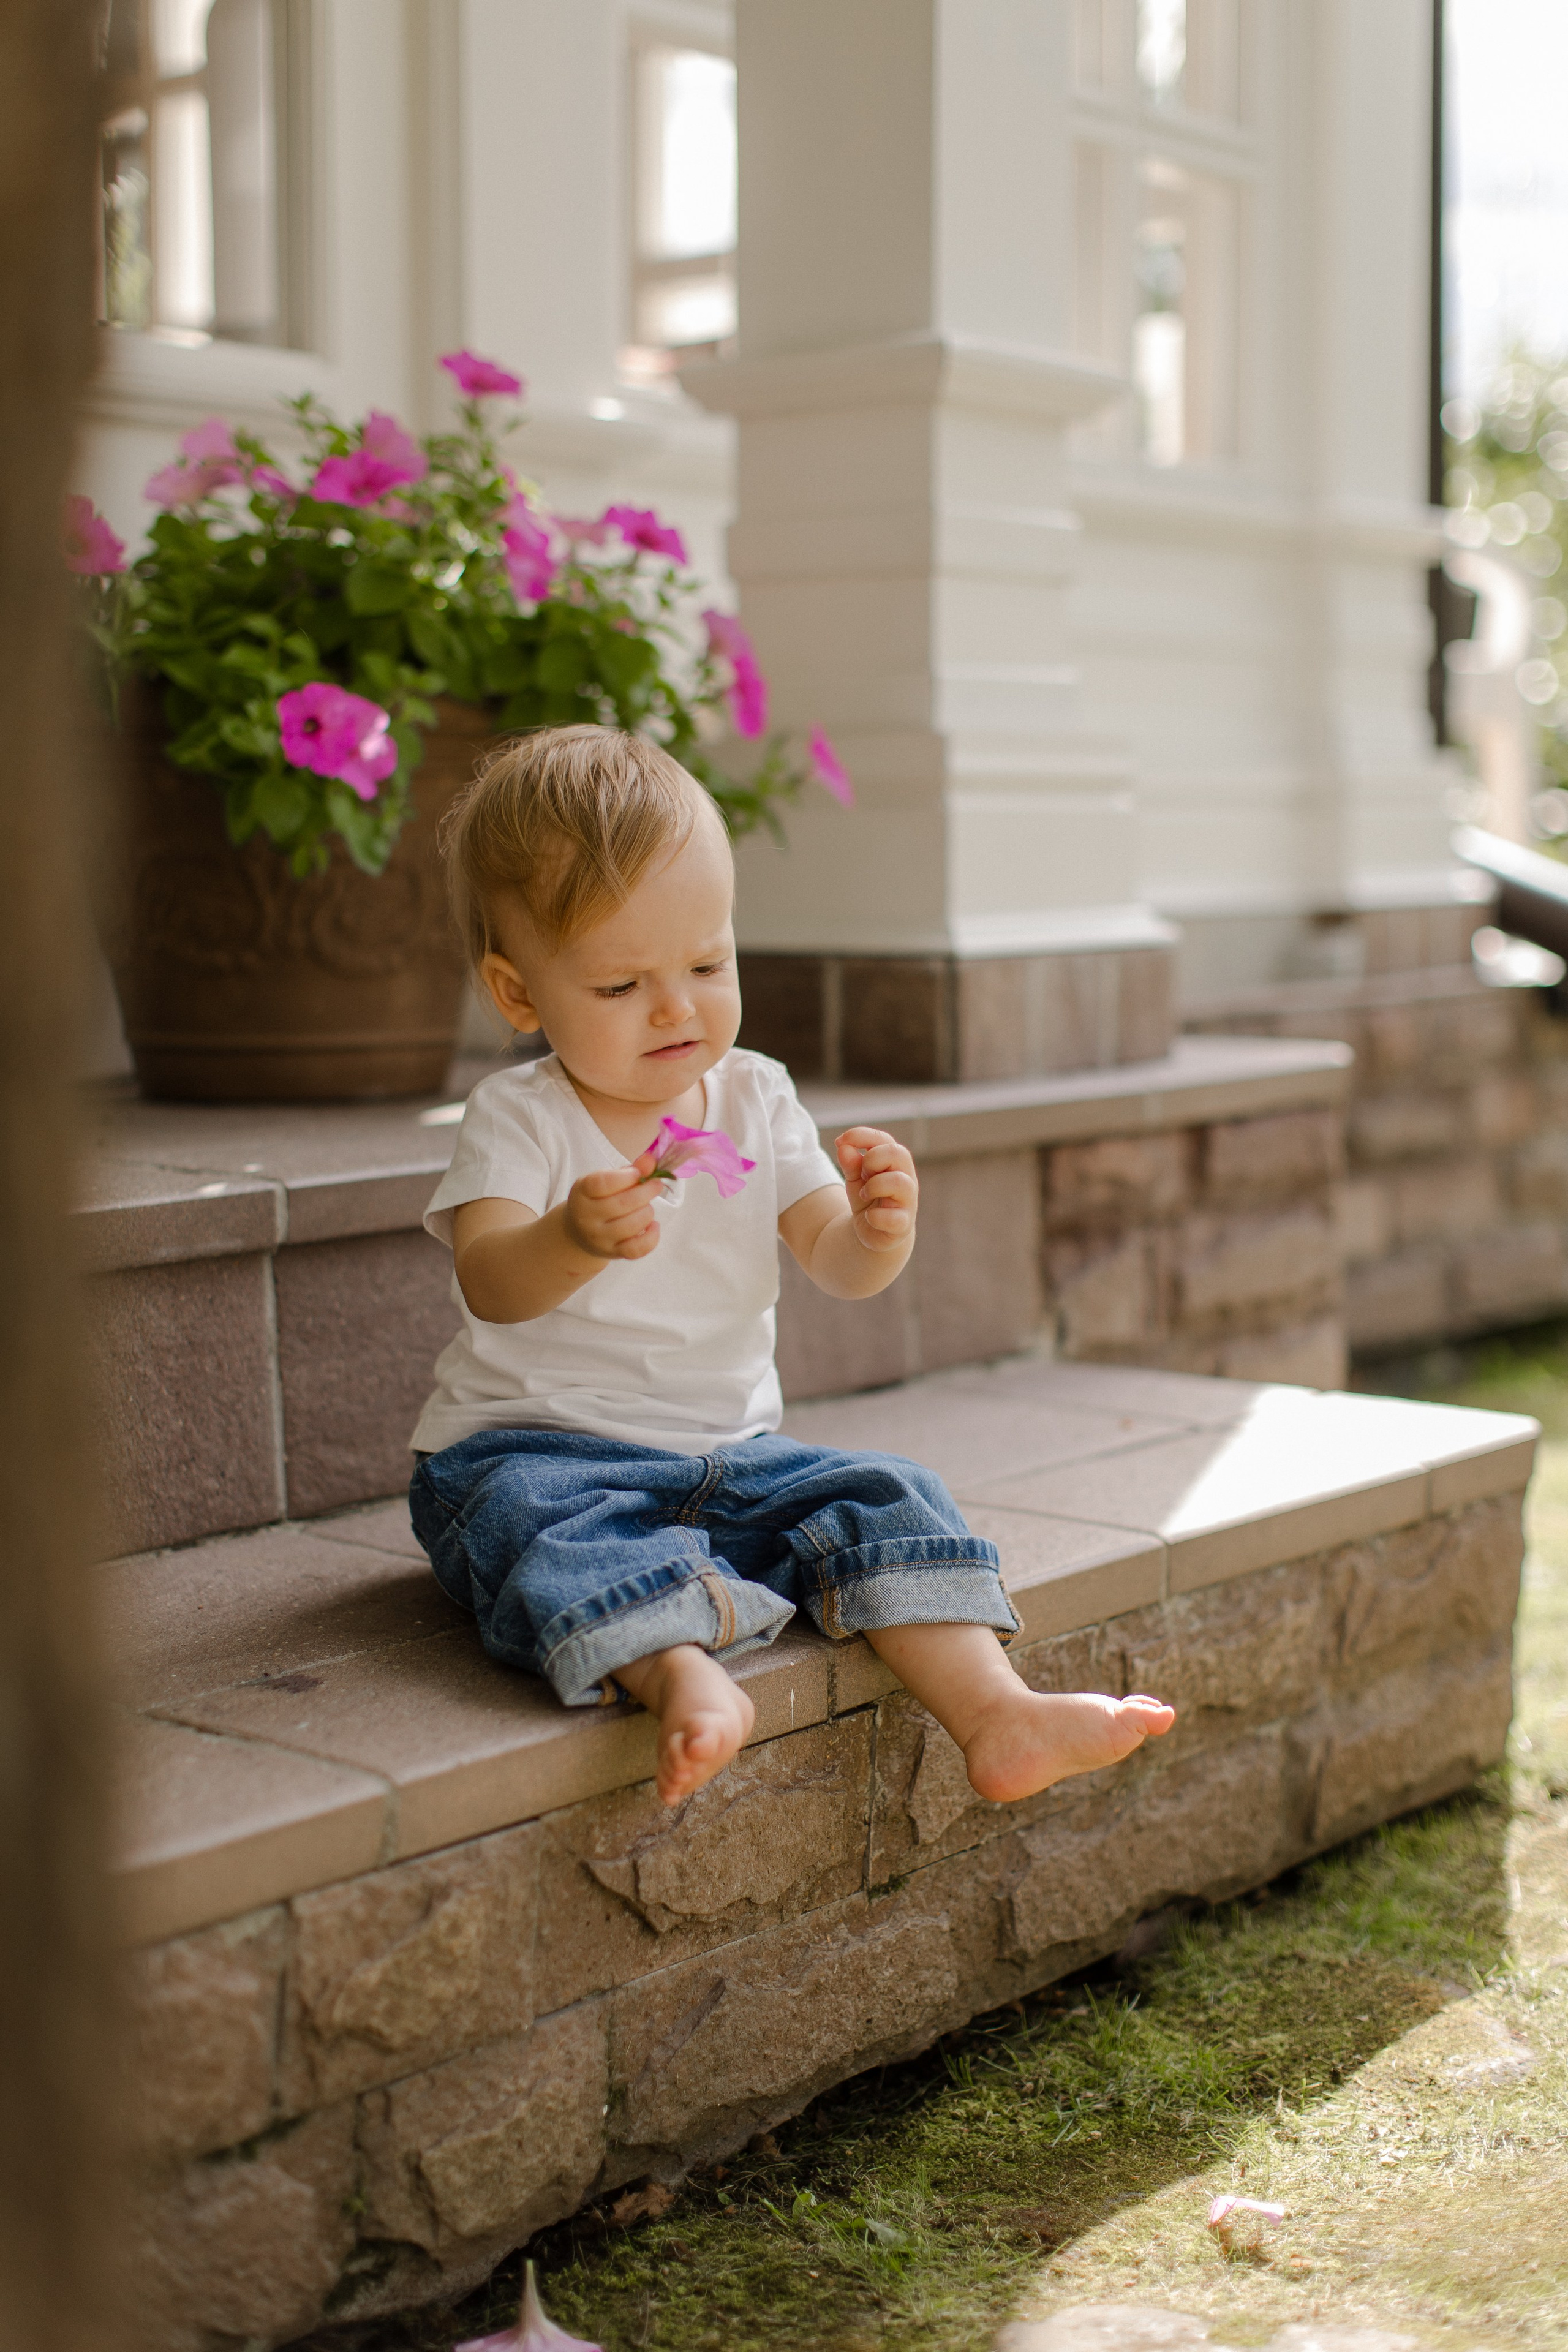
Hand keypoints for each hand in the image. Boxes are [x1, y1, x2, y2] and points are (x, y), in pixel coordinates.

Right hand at [562, 1152, 662, 1261]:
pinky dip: (652, 1236)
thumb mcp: (606, 1181)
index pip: (601, 1183)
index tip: (637, 1173)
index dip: (625, 1177)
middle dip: (646, 1192)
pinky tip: (653, 1225)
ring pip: (632, 1225)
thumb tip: (651, 1161)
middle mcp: (586, 1217)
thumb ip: (629, 1170)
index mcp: (582, 1193)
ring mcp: (599, 1238)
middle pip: (622, 1204)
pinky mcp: (613, 1252)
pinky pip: (637, 1249)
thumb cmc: (598, 1200)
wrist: (580, 1233)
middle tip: (656, 1185)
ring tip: (647, 1206)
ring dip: (647, 1212)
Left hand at [836, 1126, 917, 1252]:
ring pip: (898, 1181)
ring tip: (864, 1194)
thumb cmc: (868, 1196)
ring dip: (873, 1186)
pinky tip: (869, 1217)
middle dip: (872, 1160)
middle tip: (862, 1175)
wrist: (874, 1230)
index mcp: (895, 1161)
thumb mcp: (855, 1177)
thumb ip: (850, 1163)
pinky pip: (893, 1217)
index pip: (883, 1139)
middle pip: (896, 1153)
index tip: (839, 1142)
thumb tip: (843, 1147)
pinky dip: (875, 1216)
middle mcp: (906, 1177)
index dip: (860, 1136)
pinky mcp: (903, 1223)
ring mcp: (908, 1200)